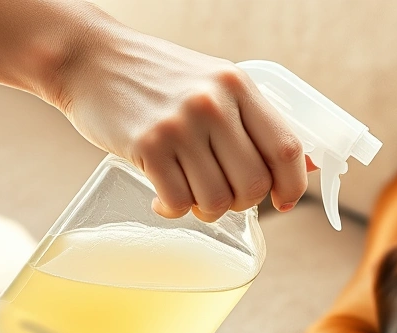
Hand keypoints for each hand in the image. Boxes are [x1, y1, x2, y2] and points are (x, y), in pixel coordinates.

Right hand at [52, 22, 314, 220]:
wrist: (89, 59)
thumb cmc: (157, 78)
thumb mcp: (215, 84)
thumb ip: (256, 121)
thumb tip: (307, 165)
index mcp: (239, 86)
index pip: (287, 149)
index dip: (292, 185)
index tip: (283, 201)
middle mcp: (214, 103)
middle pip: (254, 184)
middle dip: (241, 203)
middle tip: (222, 195)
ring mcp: (180, 125)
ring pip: (217, 199)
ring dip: (206, 209)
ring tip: (189, 193)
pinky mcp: (147, 145)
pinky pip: (178, 201)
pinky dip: (173, 209)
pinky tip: (163, 196)